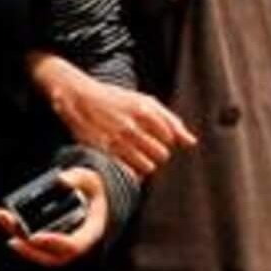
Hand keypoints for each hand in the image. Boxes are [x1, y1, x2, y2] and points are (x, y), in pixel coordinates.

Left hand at [0, 165, 111, 268]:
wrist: (89, 196)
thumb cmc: (91, 190)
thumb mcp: (90, 180)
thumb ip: (77, 179)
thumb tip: (60, 181)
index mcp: (90, 232)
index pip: (73, 246)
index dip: (54, 243)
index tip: (35, 237)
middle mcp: (73, 244)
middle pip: (48, 255)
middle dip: (28, 247)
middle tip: (11, 236)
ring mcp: (57, 244)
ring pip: (34, 249)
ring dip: (15, 235)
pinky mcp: (42, 238)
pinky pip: (27, 239)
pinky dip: (12, 228)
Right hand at [35, 54, 197, 180]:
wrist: (79, 97)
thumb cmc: (114, 98)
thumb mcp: (144, 101)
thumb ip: (171, 121)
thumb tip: (191, 142)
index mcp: (145, 111)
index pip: (171, 139)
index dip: (166, 140)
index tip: (156, 136)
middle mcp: (133, 126)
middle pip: (162, 154)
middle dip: (158, 153)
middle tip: (146, 146)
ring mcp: (119, 140)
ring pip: (148, 166)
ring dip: (146, 163)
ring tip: (136, 154)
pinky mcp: (105, 152)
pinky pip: (130, 172)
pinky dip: (133, 171)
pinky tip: (127, 162)